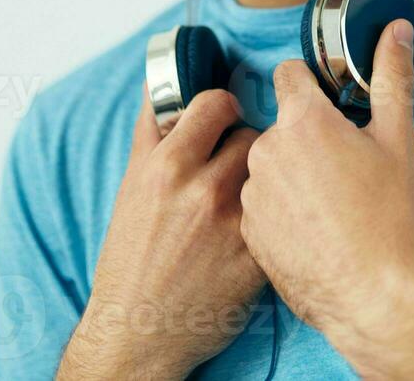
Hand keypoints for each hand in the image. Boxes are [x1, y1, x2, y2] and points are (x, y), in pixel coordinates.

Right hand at [58, 86, 265, 379]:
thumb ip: (151, 131)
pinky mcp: (258, 257)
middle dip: (246, 144)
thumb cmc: (131, 257)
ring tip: (251, 192)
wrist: (138, 330)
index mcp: (167, 167)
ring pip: (272, 171)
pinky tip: (265, 225)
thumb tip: (161, 83)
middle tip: (236, 161)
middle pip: (251, 135)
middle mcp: (202, 190)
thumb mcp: (131, 186)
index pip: (216, 103)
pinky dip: (277, 214)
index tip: (225, 115)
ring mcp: (235, 224)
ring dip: (267, 175)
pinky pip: (282, 214)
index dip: (223, 106)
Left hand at [238, 19, 413, 347]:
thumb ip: (392, 76)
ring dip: (292, 174)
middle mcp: (266, 152)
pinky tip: (314, 229)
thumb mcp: (400, 139)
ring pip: (269, 166)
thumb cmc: (392, 218)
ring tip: (331, 204)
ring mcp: (252, 195)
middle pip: (281, 125)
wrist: (377, 297)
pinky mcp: (249, 232)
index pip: (288, 75)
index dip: (312, 85)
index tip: (331, 104)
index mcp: (302, 122)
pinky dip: (282, 210)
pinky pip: (262, 205)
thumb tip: (396, 29)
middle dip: (306, 136)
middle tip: (343, 166)